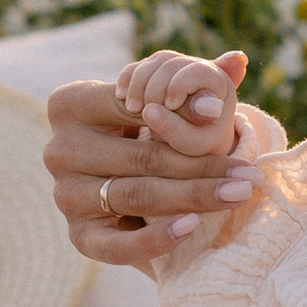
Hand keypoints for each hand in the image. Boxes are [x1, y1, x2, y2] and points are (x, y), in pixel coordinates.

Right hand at [44, 55, 256, 266]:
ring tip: (238, 193)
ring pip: (137, 195)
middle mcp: (58, 150)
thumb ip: (197, 82)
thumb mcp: (162, 103)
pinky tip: (192, 226)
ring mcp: (65, 196)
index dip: (181, 112)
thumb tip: (238, 61)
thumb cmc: (143, 132)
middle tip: (248, 173)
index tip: (224, 116)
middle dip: (202, 164)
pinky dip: (156, 237)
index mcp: (69, 105)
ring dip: (194, 196)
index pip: (133, 108)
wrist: (126, 187)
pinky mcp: (78, 236)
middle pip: (141, 156)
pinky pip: (116, 245)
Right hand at [116, 48, 243, 165]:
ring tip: (131, 108)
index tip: (169, 106)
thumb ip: (176, 128)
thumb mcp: (191, 144)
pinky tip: (121, 96)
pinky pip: (139, 67)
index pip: (196, 70)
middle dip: (153, 86)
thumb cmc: (197, 147)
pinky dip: (128, 79)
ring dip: (137, 83)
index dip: (179, 85)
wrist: (192, 146)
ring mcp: (179, 66)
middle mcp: (201, 67)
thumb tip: (150, 111)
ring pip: (154, 62)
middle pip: (171, 62)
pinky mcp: (159, 70)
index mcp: (219, 83)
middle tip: (141, 110)